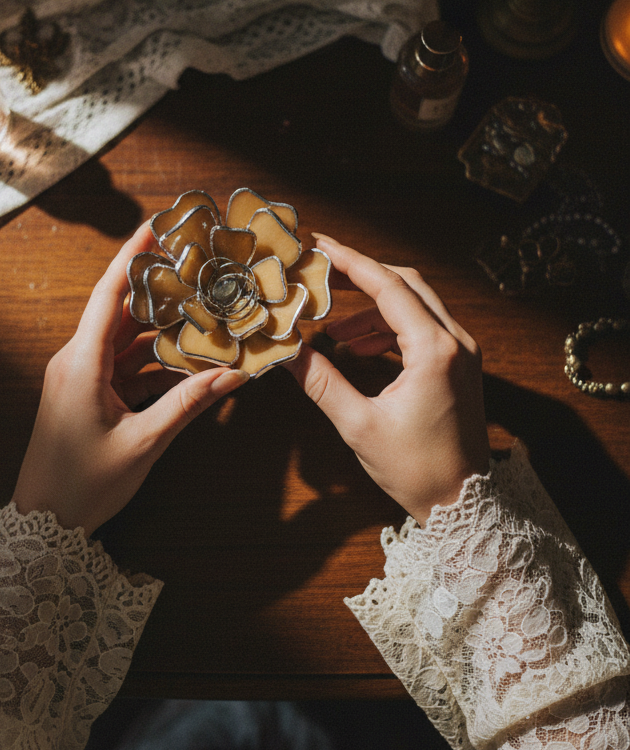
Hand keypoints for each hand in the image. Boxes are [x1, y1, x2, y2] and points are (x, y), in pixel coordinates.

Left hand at [13, 223, 247, 535]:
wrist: (41, 526)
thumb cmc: (81, 486)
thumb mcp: (142, 444)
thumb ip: (187, 405)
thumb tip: (231, 375)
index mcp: (80, 363)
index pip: (106, 294)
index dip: (131, 256)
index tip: (155, 225)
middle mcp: (75, 362)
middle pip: (120, 312)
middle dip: (159, 291)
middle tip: (196, 267)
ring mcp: (78, 378)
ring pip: (125, 340)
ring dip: (161, 331)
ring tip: (204, 314)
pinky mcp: (84, 396)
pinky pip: (122, 366)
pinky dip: (152, 362)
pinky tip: (186, 362)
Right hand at [287, 235, 488, 525]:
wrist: (462, 504)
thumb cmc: (416, 470)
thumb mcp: (359, 426)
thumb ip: (321, 382)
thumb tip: (287, 351)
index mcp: (434, 350)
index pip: (388, 287)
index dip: (351, 262)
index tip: (319, 246)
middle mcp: (455, 342)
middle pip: (406, 283)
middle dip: (362, 275)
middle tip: (321, 273)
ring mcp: (462, 352)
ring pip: (416, 303)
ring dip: (373, 305)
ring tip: (332, 324)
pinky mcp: (460, 365)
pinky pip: (423, 327)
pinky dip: (389, 326)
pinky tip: (357, 343)